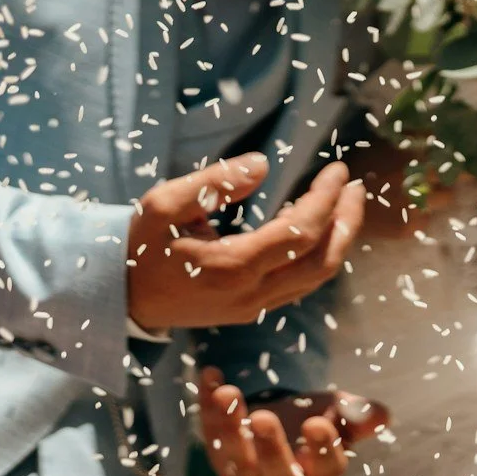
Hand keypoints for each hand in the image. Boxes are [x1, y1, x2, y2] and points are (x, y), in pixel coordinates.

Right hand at [127, 155, 363, 330]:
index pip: (300, 231)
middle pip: (322, 261)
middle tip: (355, 188)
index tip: (338, 170)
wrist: (121, 297)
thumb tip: (262, 165)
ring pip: (316, 278)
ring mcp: (252, 307)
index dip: (327, 199)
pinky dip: (319, 257)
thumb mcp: (163, 204)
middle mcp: (250, 293)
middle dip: (347, 222)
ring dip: (338, 241)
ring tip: (346, 205)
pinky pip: (299, 286)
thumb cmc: (140, 246)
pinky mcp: (249, 310)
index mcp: (231, 266)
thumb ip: (213, 184)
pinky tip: (318, 231)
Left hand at [198, 368, 377, 475]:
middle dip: (269, 446)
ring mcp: (246, 471)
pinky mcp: (218, 453)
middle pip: (275, 472)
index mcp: (318, 473)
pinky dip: (207, 404)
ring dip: (229, 427)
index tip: (319, 423)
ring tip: (228, 394)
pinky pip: (210, 433)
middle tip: (265, 417)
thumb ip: (359, 416)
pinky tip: (210, 374)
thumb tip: (381, 416)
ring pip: (235, 461)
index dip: (322, 450)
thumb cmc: (314, 421)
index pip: (325, 469)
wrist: (277, 425)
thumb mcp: (340, 415)